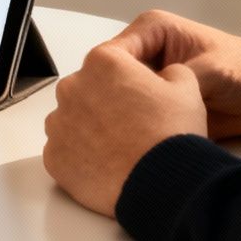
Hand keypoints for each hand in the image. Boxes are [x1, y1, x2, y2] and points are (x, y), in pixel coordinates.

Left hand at [42, 44, 208, 217]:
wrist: (161, 184)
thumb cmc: (171, 135)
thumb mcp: (187, 86)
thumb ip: (171, 70)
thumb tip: (165, 75)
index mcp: (103, 62)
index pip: (115, 56)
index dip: (134, 72)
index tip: (143, 88)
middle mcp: (72, 87)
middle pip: (89, 87)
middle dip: (108, 99)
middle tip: (135, 121)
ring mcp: (59, 124)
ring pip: (74, 118)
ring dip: (91, 126)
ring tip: (121, 144)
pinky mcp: (54, 156)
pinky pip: (65, 150)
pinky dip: (82, 155)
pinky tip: (107, 162)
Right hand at [105, 10, 240, 139]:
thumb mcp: (214, 69)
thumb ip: (183, 79)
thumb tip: (155, 98)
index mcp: (153, 32)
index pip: (112, 53)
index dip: (106, 78)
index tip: (109, 105)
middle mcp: (145, 55)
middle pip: (108, 80)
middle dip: (110, 104)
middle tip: (114, 129)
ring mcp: (148, 83)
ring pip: (118, 103)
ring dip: (121, 121)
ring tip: (125, 140)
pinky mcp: (155, 107)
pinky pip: (135, 120)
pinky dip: (134, 132)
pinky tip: (135, 146)